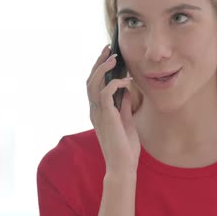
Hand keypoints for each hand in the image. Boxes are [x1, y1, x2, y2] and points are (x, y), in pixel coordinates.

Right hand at [86, 44, 140, 174]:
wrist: (124, 167)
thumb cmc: (125, 149)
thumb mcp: (126, 122)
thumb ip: (123, 106)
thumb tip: (125, 90)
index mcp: (98, 112)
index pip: (93, 85)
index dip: (99, 69)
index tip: (109, 56)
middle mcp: (94, 111)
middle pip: (90, 80)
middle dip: (98, 63)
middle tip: (108, 49)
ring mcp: (98, 114)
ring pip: (92, 83)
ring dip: (103, 68)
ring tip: (114, 57)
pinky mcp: (106, 116)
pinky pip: (105, 92)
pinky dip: (115, 83)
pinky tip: (126, 81)